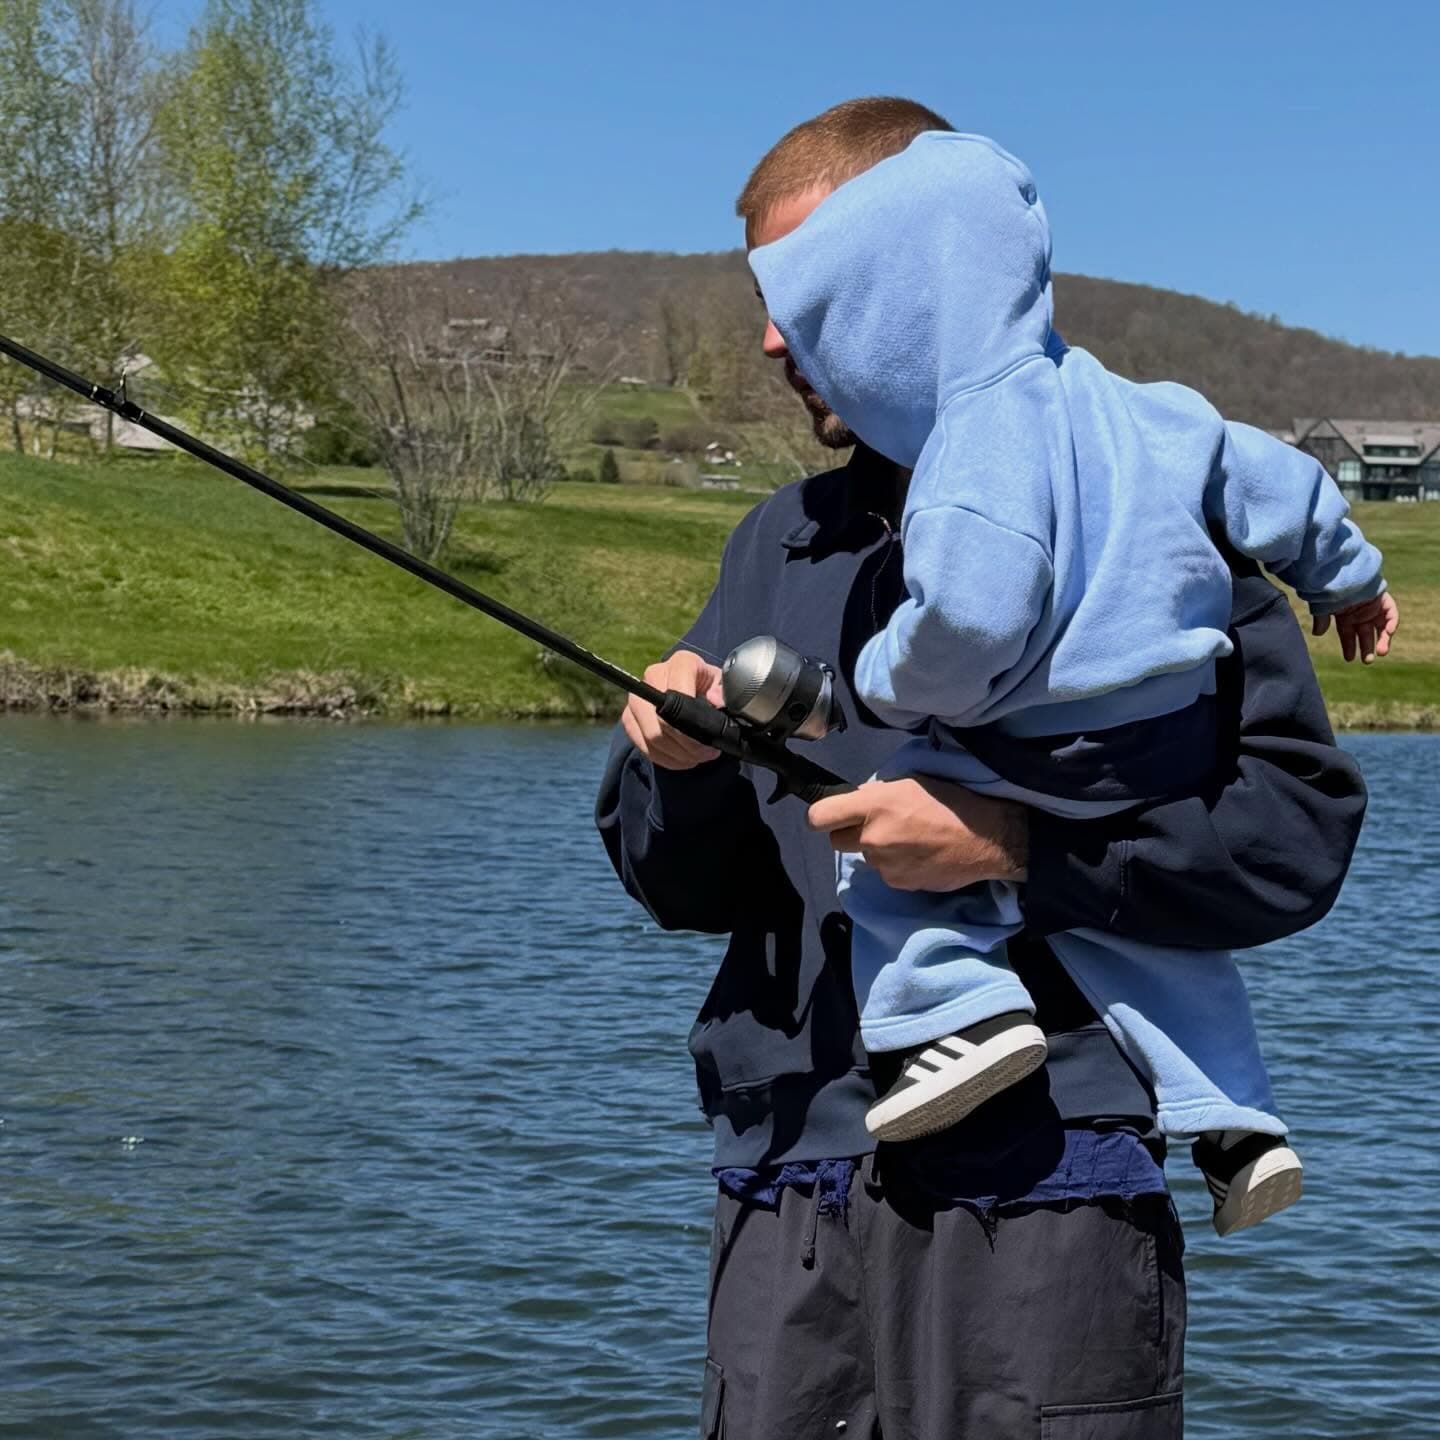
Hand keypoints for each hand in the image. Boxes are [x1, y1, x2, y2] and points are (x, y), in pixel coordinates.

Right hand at [621, 650, 726, 769]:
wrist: (695, 688)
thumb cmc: (712, 687)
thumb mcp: (726, 686)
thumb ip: (724, 692)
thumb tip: (715, 700)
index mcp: (682, 663)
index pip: (678, 695)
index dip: (692, 723)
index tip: (708, 738)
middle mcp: (654, 675)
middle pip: (661, 720)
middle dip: (685, 744)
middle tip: (705, 753)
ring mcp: (637, 696)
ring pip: (650, 736)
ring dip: (675, 754)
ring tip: (695, 757)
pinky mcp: (629, 717)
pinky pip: (641, 744)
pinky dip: (662, 758)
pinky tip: (680, 759)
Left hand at [807, 775, 1028, 890]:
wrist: (986, 839)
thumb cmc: (950, 802)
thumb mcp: (910, 783)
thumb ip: (877, 795)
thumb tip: (858, 802)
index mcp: (873, 806)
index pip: (819, 817)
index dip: (820, 816)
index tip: (830, 815)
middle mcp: (871, 838)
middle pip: (836, 841)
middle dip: (850, 833)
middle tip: (877, 826)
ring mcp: (883, 864)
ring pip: (864, 857)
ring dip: (877, 850)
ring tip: (909, 840)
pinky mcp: (897, 883)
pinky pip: (885, 872)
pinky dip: (896, 865)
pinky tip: (919, 855)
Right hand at [1313, 592, 1398, 663]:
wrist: (1339, 570)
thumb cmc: (1328, 587)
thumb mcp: (1322, 607)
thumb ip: (1321, 620)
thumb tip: (1318, 634)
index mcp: (1344, 615)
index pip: (1348, 634)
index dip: (1349, 647)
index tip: (1349, 659)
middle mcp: (1359, 613)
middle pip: (1366, 633)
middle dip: (1367, 647)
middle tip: (1367, 660)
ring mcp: (1372, 607)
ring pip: (1380, 627)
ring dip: (1382, 640)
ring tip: (1380, 652)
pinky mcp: (1382, 600)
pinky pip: (1391, 614)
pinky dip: (1391, 623)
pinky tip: (1387, 633)